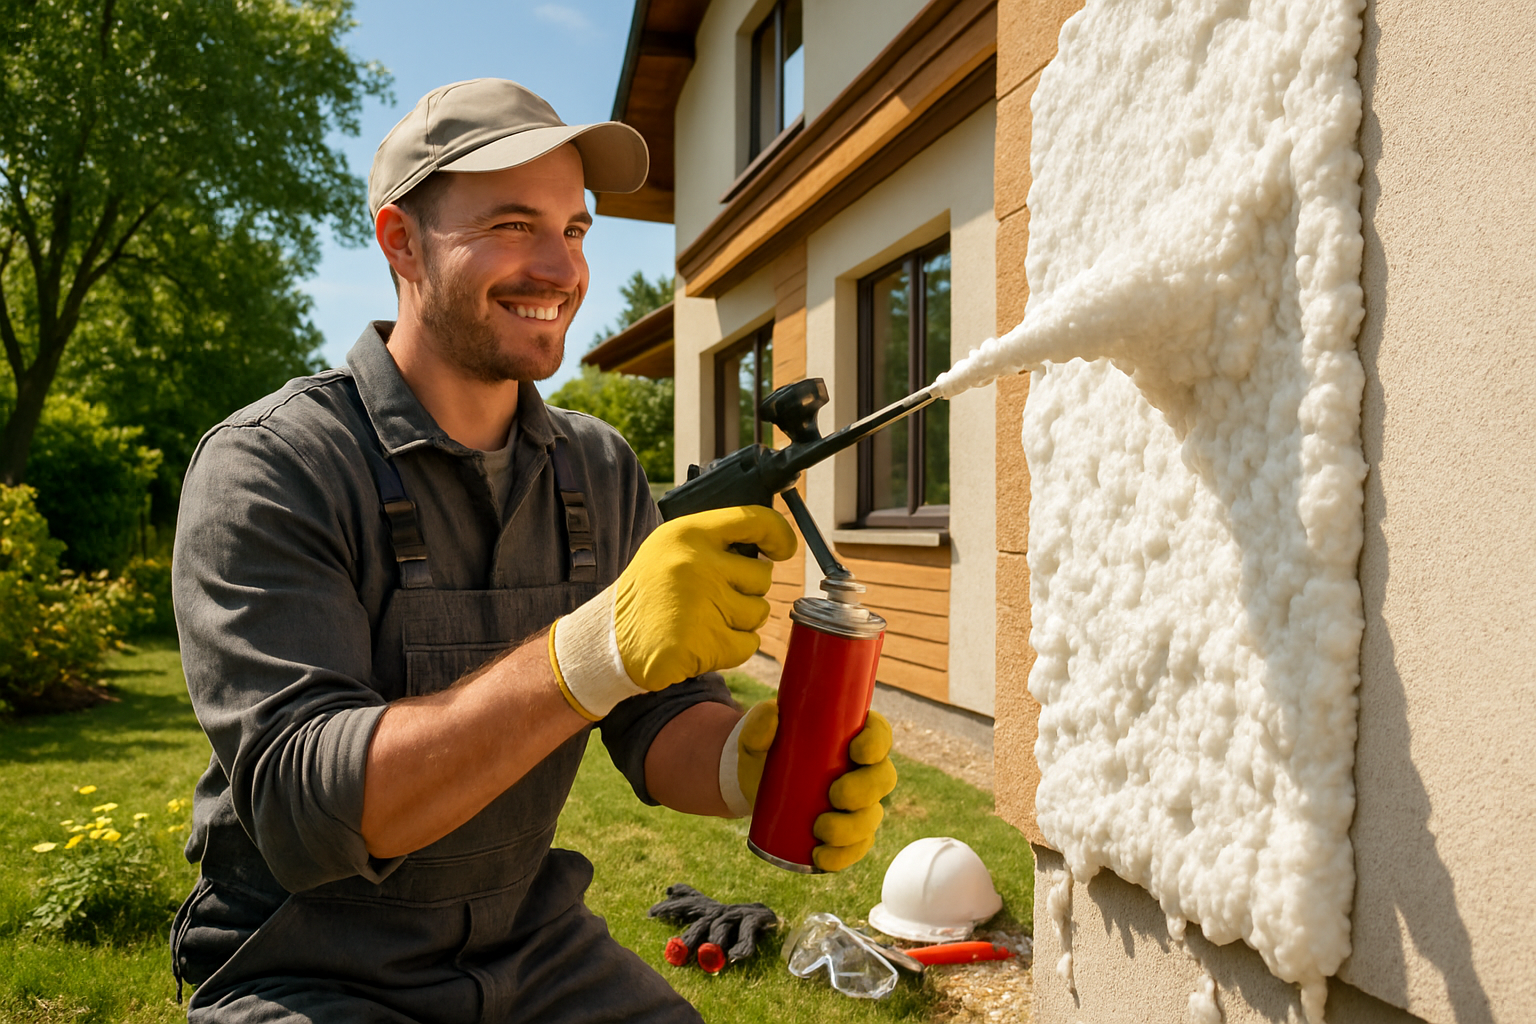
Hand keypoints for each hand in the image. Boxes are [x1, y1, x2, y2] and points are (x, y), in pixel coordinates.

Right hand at [550, 506, 796, 719]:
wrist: (610, 640)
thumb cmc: (649, 594)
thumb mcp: (671, 550)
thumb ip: (713, 542)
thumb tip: (769, 541)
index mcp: (688, 534)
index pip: (752, 520)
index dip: (778, 533)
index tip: (784, 548)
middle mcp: (696, 564)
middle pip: (762, 577)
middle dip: (748, 591)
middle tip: (715, 599)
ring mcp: (700, 603)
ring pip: (758, 613)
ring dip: (740, 621)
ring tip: (704, 620)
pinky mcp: (703, 642)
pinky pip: (747, 644)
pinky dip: (733, 648)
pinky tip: (704, 643)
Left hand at [648, 883, 777, 965]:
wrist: (766, 915)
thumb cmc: (732, 917)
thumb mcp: (710, 910)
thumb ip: (691, 902)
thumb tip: (669, 888)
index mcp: (708, 908)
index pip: (687, 905)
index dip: (669, 908)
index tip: (650, 914)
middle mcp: (721, 910)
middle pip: (702, 920)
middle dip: (691, 933)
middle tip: (679, 947)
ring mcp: (738, 914)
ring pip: (723, 927)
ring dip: (716, 940)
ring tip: (711, 950)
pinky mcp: (755, 920)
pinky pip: (747, 934)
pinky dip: (743, 946)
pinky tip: (736, 957)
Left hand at [724, 701, 897, 870]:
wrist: (755, 785)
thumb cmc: (766, 751)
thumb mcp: (757, 735)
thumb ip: (759, 722)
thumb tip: (772, 716)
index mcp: (852, 737)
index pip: (879, 735)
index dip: (877, 743)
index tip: (856, 750)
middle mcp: (862, 770)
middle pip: (883, 778)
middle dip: (865, 790)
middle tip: (835, 795)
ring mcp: (858, 804)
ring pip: (872, 817)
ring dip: (852, 828)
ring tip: (820, 830)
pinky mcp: (846, 833)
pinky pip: (856, 847)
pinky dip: (842, 856)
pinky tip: (821, 857)